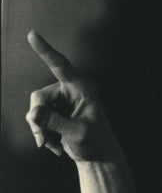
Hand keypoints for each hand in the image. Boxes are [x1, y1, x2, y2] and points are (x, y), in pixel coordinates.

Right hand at [26, 30, 118, 159]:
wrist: (97, 158)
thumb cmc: (96, 143)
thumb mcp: (77, 133)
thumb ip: (55, 123)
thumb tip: (34, 114)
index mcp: (82, 88)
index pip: (60, 66)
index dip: (45, 50)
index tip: (32, 34)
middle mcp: (70, 89)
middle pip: (40, 96)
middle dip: (39, 119)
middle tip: (42, 140)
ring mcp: (61, 100)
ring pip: (36, 107)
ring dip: (40, 129)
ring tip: (52, 144)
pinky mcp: (54, 110)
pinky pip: (37, 117)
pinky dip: (42, 132)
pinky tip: (53, 144)